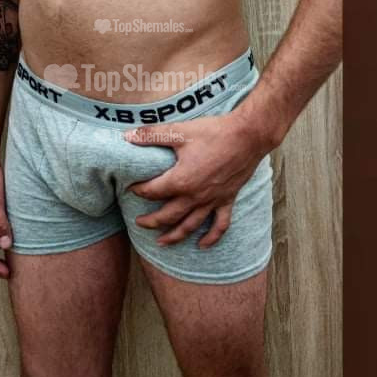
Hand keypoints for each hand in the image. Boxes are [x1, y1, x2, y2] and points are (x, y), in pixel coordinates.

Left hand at [125, 110, 272, 248]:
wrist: (248, 136)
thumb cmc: (214, 132)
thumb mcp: (179, 131)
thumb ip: (151, 135)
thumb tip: (127, 136)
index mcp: (181, 180)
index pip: (152, 191)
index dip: (138, 190)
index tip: (131, 188)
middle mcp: (195, 196)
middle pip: (167, 215)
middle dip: (151, 221)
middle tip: (139, 223)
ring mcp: (212, 200)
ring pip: (190, 225)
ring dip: (174, 236)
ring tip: (162, 243)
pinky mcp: (227, 199)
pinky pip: (220, 225)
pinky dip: (211, 238)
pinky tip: (202, 245)